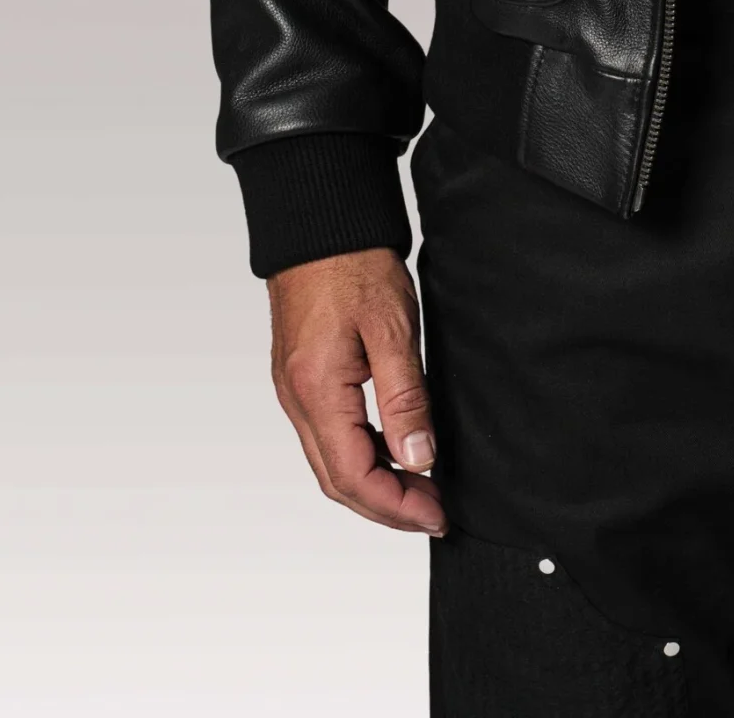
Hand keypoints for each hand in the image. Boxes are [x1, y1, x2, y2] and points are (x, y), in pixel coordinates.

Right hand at [267, 246, 446, 533]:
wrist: (319, 220)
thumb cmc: (352, 262)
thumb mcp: (391, 328)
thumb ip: (405, 397)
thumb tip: (419, 457)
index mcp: (317, 392)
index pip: (354, 477)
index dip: (397, 506)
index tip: (437, 513)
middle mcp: (297, 400)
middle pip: (338, 481)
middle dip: (387, 506)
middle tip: (435, 511)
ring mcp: (295, 391)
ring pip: (331, 462)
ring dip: (375, 484)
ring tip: (422, 488)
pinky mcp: (303, 378)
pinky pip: (329, 436)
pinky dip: (362, 456)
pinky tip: (394, 451)